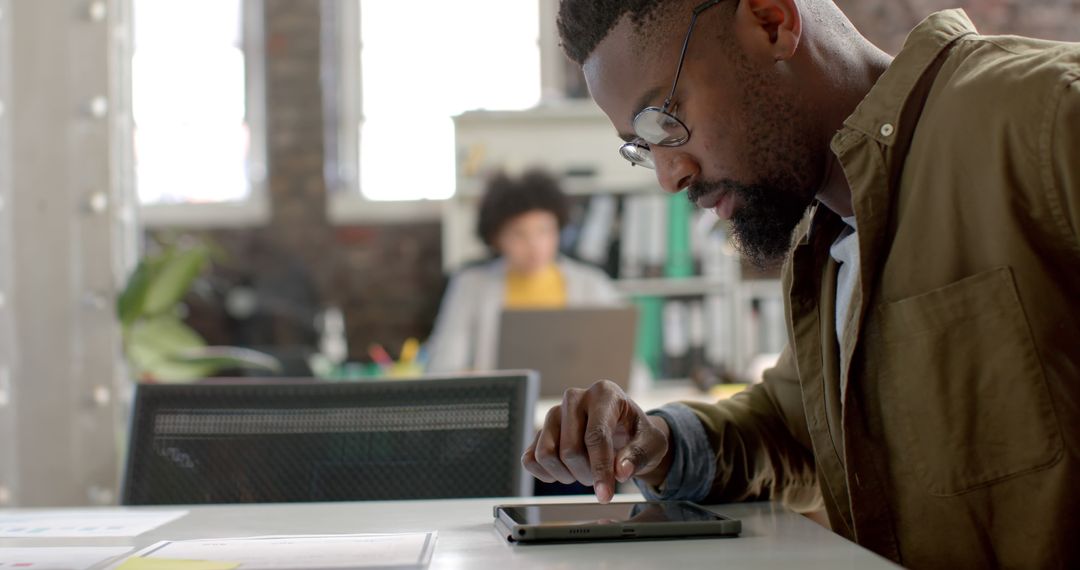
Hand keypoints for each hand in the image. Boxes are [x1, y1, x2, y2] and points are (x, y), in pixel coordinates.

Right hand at [521, 380, 671, 502]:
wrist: (626, 431)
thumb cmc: (638, 434)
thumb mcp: (651, 444)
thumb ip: (638, 456)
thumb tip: (620, 471)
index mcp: (604, 393)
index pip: (595, 436)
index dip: (600, 469)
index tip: (605, 495)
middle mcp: (574, 398)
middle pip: (570, 449)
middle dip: (587, 474)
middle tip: (601, 477)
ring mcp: (554, 413)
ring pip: (546, 454)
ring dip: (566, 475)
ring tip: (584, 472)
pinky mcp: (541, 430)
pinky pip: (530, 459)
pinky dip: (546, 474)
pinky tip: (565, 472)